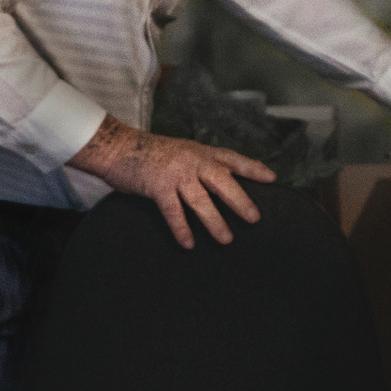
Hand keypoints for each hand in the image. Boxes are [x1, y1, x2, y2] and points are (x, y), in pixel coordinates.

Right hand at [67, 115, 274, 248]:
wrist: (119, 147)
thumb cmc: (152, 153)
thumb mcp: (183, 152)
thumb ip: (202, 164)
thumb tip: (222, 182)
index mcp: (201, 152)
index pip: (232, 159)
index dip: (252, 168)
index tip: (271, 178)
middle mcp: (193, 161)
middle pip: (223, 181)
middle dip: (240, 200)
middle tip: (254, 218)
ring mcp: (176, 174)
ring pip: (200, 200)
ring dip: (214, 221)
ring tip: (226, 239)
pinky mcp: (158, 186)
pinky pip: (173, 211)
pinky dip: (181, 228)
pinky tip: (189, 243)